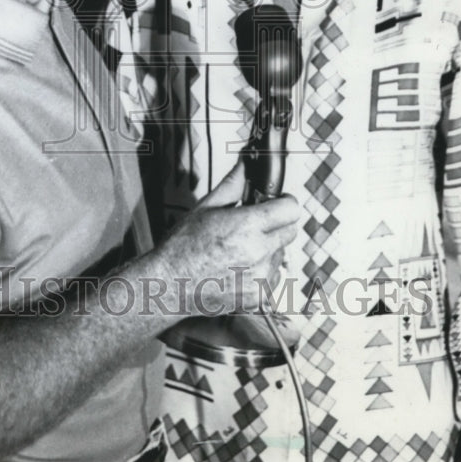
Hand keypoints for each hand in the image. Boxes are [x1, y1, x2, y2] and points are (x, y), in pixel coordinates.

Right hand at [151, 162, 300, 316]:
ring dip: (268, 249)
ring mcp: (260, 277)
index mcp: (246, 226)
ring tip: (240, 250)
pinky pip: (273, 277)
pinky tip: (239, 268)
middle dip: (277, 224)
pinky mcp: (258, 296)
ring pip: (281, 254)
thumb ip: (233, 184)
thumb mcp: (205, 207)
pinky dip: (262, 271)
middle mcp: (258, 253)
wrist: (168, 285)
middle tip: (255, 225)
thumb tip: (246, 164)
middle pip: (291, 232)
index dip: (285, 203)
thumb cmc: (182, 246)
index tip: (277, 203)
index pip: (291, 210)